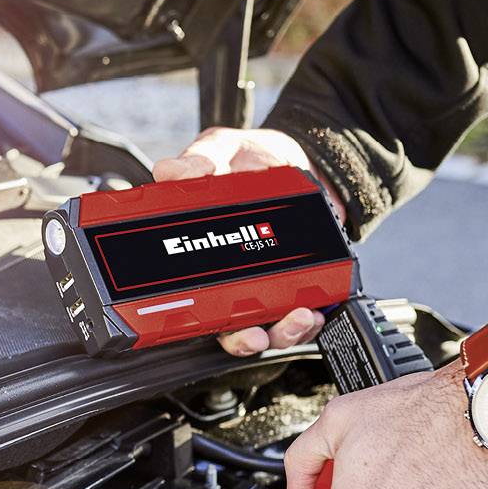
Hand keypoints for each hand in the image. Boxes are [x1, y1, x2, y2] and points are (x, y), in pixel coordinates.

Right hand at [152, 127, 341, 355]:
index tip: (194, 321)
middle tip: (252, 334)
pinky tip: (317, 309)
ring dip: (281, 332)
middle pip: (227, 326)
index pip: (185, 296)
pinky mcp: (302, 284)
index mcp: (201, 254)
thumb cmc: (255, 159)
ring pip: (268, 327)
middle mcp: (230, 279)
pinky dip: (312, 320)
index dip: (184, 319)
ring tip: (297, 318)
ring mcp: (267, 285)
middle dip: (241, 339)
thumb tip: (170, 171)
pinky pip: (304, 314)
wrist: (309, 158)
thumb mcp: (223, 149)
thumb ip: (199, 159)